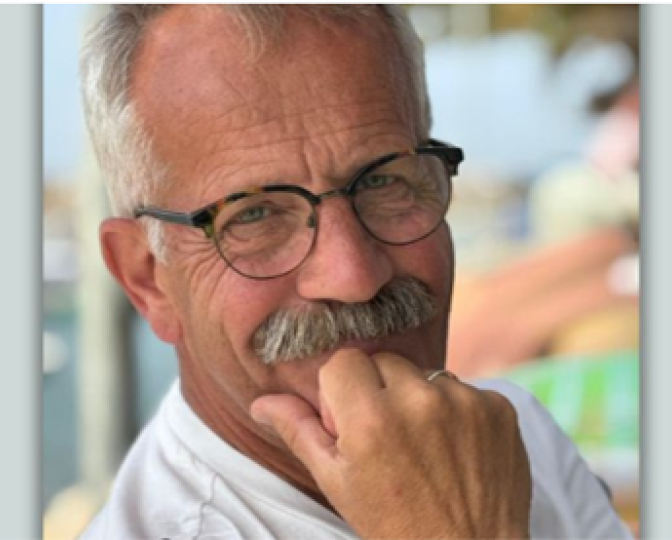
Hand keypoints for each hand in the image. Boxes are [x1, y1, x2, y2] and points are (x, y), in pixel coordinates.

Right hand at [251, 349, 530, 539]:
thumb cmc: (393, 525)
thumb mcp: (337, 483)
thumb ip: (299, 432)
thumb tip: (261, 403)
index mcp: (370, 419)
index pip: (343, 361)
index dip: (342, 390)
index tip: (352, 421)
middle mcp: (419, 400)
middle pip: (384, 361)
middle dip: (379, 389)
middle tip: (387, 436)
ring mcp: (465, 401)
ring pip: (424, 373)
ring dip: (418, 398)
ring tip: (424, 445)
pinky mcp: (499, 407)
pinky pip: (464, 388)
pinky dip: (457, 410)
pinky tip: (456, 447)